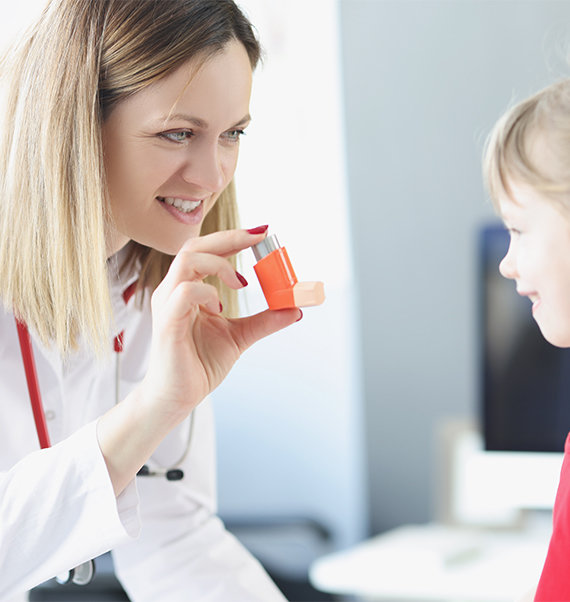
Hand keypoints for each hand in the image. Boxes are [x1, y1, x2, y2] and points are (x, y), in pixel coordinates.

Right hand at [138, 228, 300, 421]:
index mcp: (187, 289)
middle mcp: (173, 290)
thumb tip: (294, 309)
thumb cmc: (199, 364)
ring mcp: (167, 304)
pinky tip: (218, 308)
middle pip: (195, 246)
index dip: (232, 238)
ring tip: (241, 283)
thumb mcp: (239, 337)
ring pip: (187, 261)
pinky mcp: (167, 323)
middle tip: (259, 238)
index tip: (262, 234)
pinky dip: (207, 292)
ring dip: (220, 264)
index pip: (206, 251)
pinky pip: (184, 292)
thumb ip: (264, 321)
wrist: (177, 397)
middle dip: (229, 238)